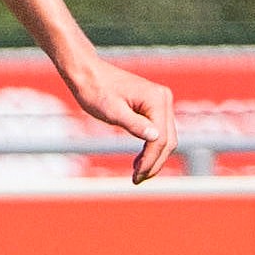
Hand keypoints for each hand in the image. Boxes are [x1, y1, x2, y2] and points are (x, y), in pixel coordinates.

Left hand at [58, 49, 178, 182]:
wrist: (87, 74)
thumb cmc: (95, 91)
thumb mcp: (111, 111)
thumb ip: (134, 124)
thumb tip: (155, 137)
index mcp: (156, 99)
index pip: (160, 138)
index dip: (150, 160)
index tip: (136, 176)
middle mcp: (163, 99)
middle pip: (168, 140)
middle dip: (154, 163)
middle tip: (137, 180)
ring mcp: (160, 102)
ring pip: (165, 138)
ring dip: (153, 158)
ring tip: (137, 175)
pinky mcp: (153, 106)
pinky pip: (158, 132)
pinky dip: (150, 148)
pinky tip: (138, 161)